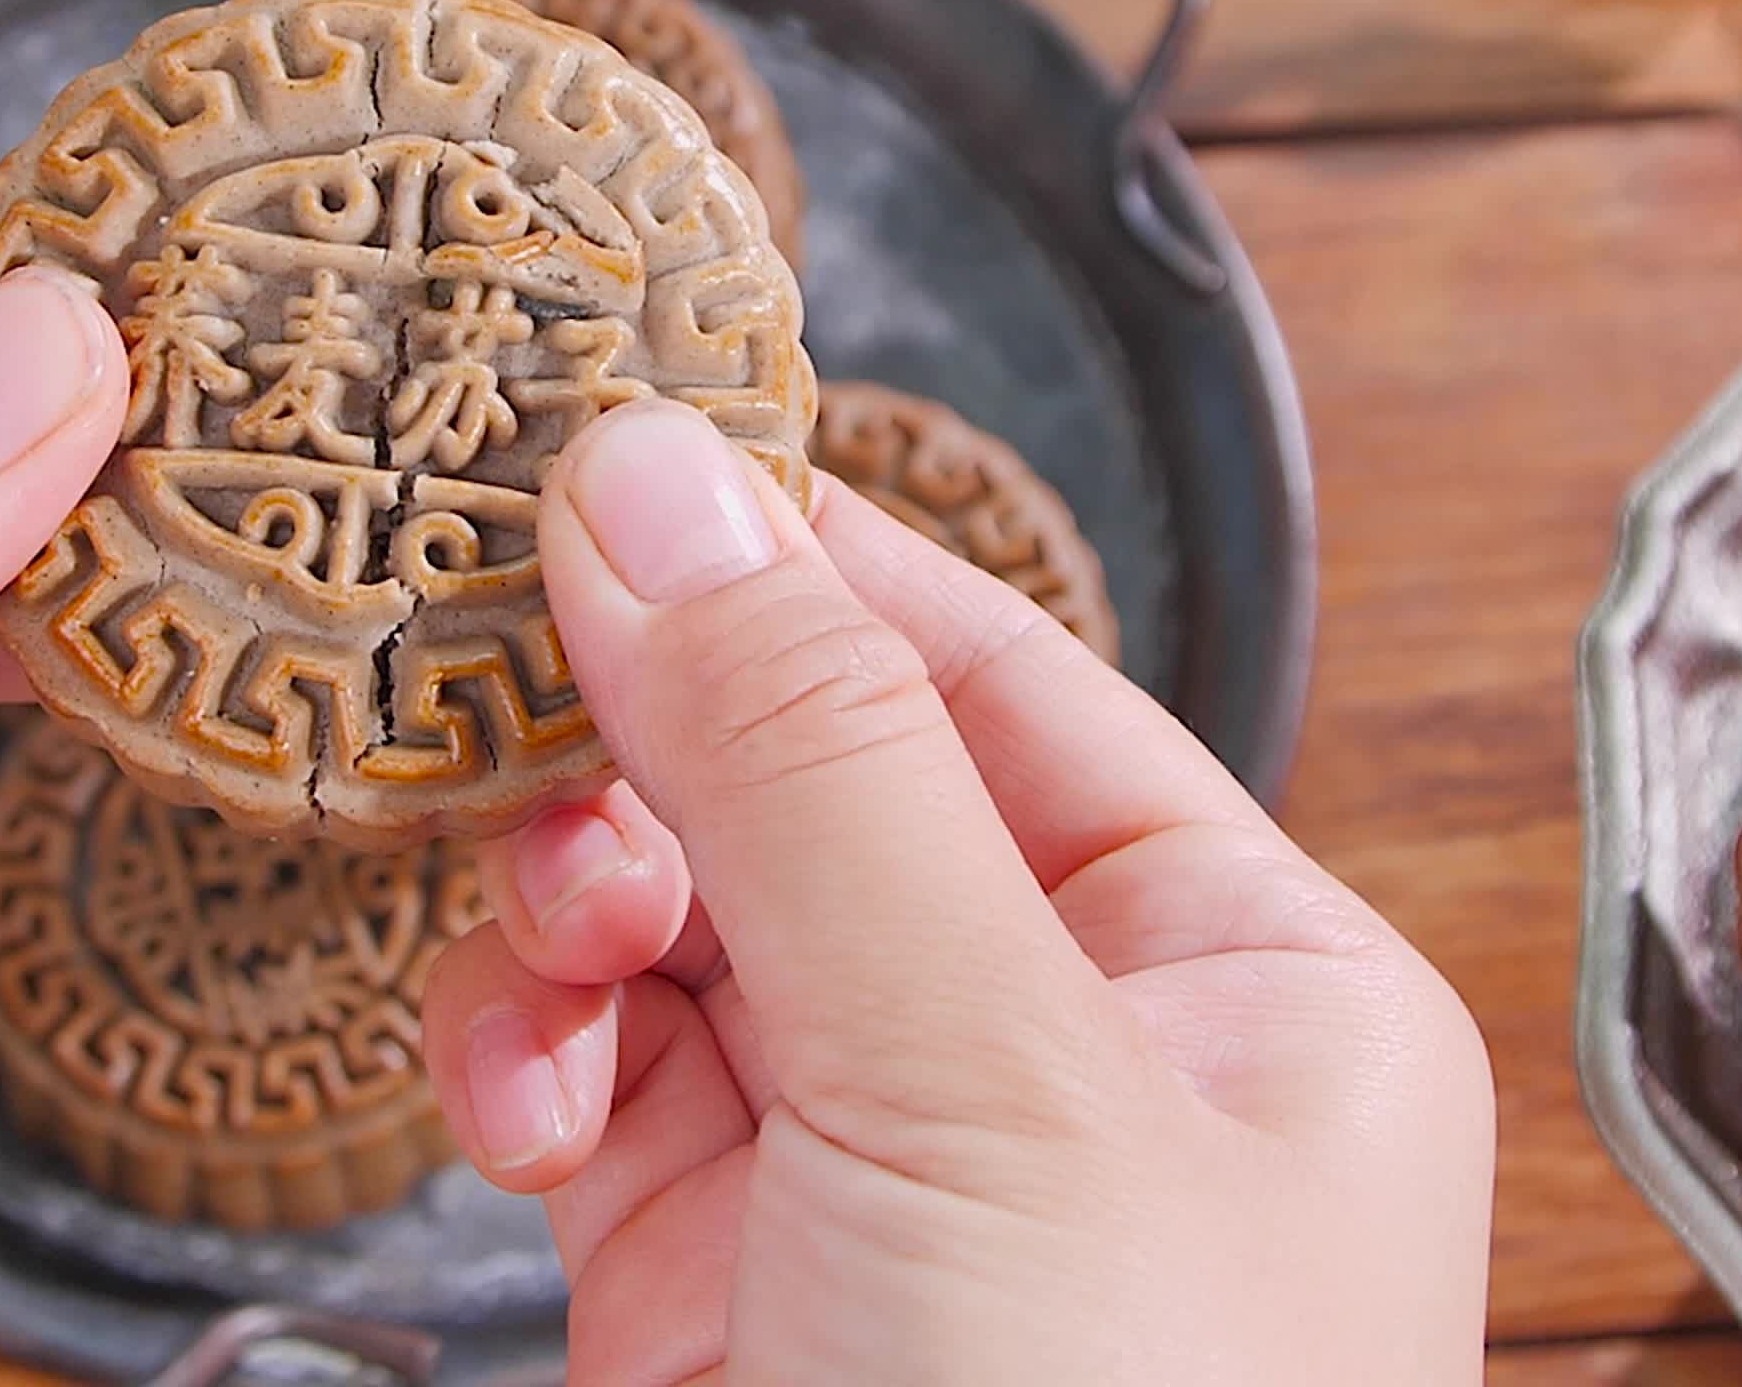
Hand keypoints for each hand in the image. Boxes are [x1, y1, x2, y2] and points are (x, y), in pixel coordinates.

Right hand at [421, 402, 1495, 1385]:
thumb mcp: (984, 1091)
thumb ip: (814, 767)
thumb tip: (660, 468)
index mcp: (1244, 984)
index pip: (993, 675)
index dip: (792, 561)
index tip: (591, 452)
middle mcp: (1075, 1061)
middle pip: (812, 784)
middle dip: (651, 753)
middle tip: (497, 701)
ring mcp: (890, 1178)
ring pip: (678, 924)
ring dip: (572, 907)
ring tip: (544, 948)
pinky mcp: (729, 1289)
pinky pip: (602, 1085)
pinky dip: (532, 1060)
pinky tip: (518, 1098)